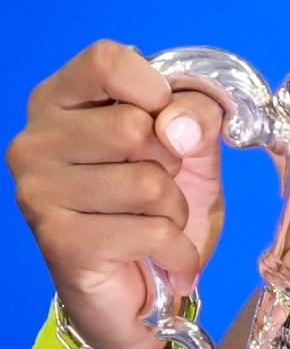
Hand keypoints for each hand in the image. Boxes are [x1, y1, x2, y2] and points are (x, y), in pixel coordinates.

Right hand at [6, 40, 224, 348]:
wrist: (145, 288)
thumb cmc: (159, 205)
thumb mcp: (192, 145)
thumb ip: (195, 114)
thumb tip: (177, 126)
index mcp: (60, 99)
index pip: (107, 60)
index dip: (156, 90)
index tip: (167, 124)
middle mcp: (35, 140)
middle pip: (133, 126)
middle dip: (172, 163)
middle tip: (159, 187)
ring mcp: (38, 192)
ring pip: (147, 182)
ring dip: (175, 209)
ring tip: (157, 223)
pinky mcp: (59, 243)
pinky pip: (152, 231)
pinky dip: (177, 249)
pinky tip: (160, 256)